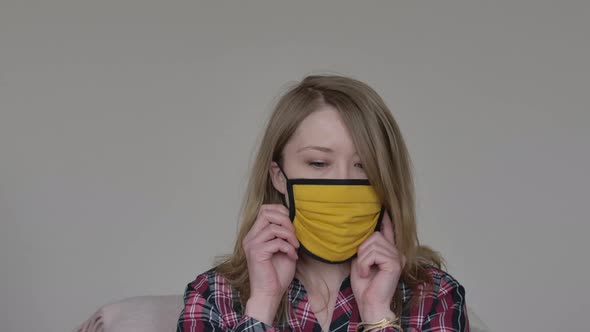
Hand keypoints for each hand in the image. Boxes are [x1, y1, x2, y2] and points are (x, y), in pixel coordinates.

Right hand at [242, 204, 298, 323]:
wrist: (269, 294)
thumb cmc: (277, 274)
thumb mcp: (283, 249)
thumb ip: (284, 234)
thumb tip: (294, 219)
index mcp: (255, 235)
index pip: (264, 210)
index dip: (281, 212)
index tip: (292, 225)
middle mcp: (250, 237)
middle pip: (266, 213)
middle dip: (285, 220)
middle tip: (294, 235)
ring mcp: (252, 244)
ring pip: (273, 227)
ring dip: (289, 236)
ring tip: (295, 247)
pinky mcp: (256, 253)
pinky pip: (276, 242)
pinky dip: (288, 248)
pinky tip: (292, 256)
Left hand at [351, 211, 405, 321]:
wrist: (370, 304)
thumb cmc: (365, 285)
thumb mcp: (362, 261)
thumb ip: (366, 247)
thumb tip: (363, 232)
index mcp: (389, 251)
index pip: (388, 230)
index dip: (385, 219)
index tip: (382, 208)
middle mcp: (396, 252)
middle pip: (374, 235)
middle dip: (362, 250)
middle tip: (363, 266)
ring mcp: (397, 257)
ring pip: (372, 244)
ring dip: (362, 259)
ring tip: (365, 271)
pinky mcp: (394, 263)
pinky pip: (373, 254)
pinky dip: (365, 264)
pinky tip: (367, 274)